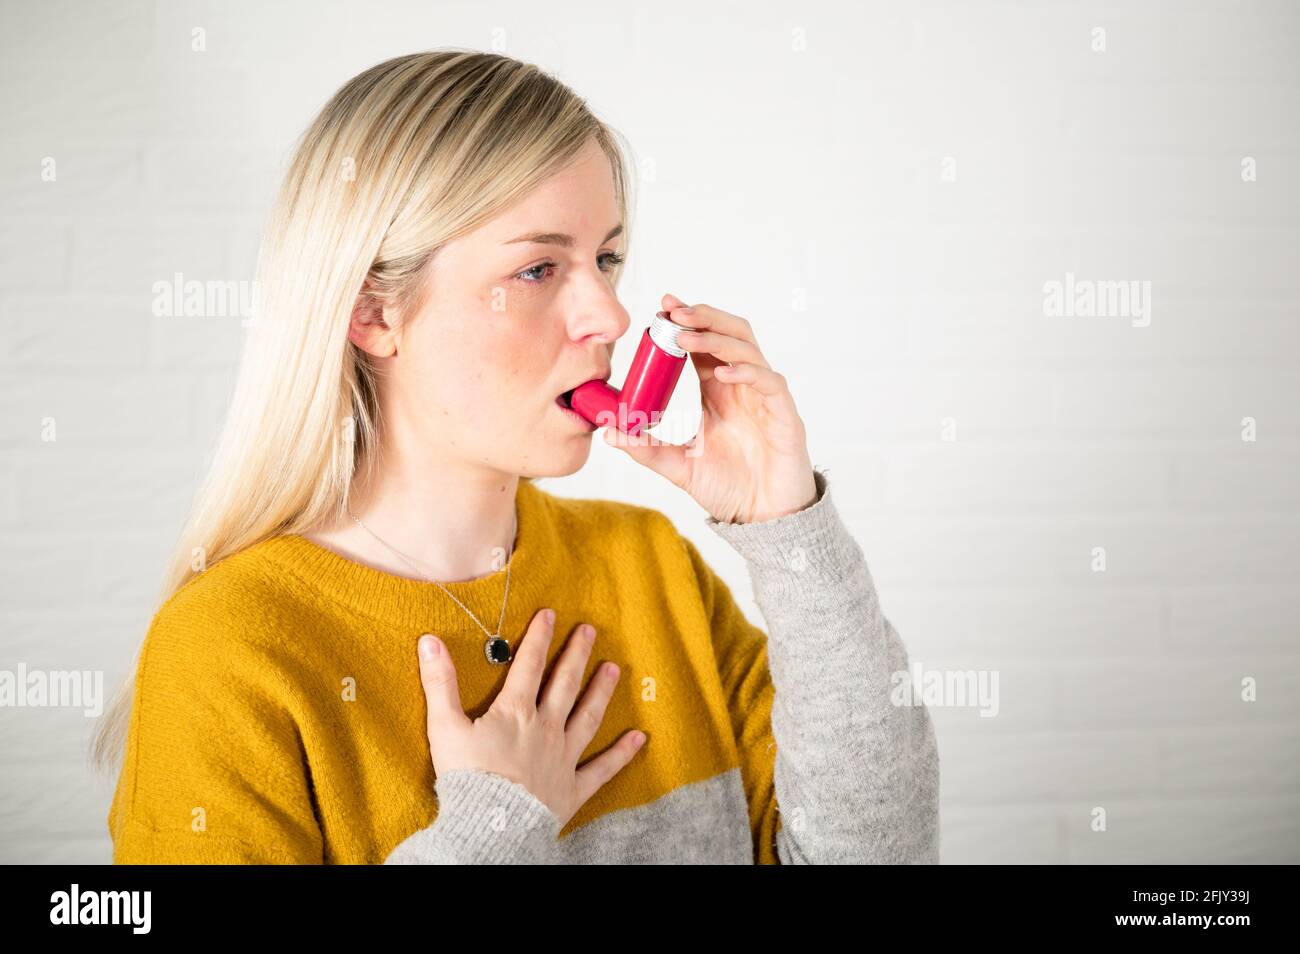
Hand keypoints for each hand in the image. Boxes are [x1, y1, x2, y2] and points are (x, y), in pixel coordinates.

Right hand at [415, 607, 644, 829]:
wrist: (489, 826)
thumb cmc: (465, 777)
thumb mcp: (444, 726)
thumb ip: (440, 683)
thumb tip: (429, 641)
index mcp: (515, 712)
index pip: (529, 665)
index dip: (539, 637)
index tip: (550, 614)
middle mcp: (545, 728)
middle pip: (565, 684)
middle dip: (576, 654)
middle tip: (590, 631)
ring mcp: (563, 758)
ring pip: (588, 717)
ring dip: (601, 691)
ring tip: (614, 668)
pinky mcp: (572, 789)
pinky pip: (602, 769)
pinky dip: (621, 754)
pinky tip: (639, 738)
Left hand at [603, 292, 816, 523]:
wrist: (763, 520)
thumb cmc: (730, 488)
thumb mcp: (678, 466)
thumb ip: (646, 448)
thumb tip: (609, 432)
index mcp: (719, 391)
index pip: (704, 343)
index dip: (686, 323)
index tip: (661, 308)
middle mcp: (743, 387)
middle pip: (729, 333)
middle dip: (702, 317)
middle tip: (672, 311)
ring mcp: (766, 399)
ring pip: (748, 350)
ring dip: (716, 337)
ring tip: (686, 336)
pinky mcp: (785, 416)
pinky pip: (770, 383)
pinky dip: (747, 372)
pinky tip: (722, 373)